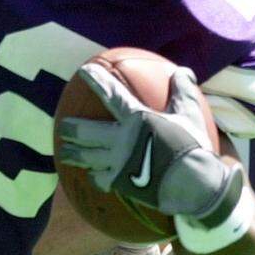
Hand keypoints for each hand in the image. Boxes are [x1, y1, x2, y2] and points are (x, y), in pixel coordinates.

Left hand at [57, 64, 238, 220]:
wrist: (191, 182)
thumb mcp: (190, 114)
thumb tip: (184, 71)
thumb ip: (183, 91)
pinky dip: (95, 177)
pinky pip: (101, 180)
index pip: (111, 94)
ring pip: (87, 158)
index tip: (83, 71)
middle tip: (62, 126)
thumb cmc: (191, 145)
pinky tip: (92, 178)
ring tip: (64, 153)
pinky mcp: (120, 183)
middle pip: (87, 132)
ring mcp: (118, 163)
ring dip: (74, 154)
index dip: (96, 80)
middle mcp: (121, 140)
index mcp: (136, 119)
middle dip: (71, 129)